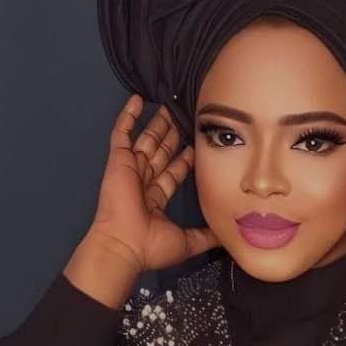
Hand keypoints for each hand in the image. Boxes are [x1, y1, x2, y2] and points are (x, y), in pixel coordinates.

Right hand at [87, 93, 219, 272]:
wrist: (125, 246)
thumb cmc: (152, 246)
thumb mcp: (188, 242)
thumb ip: (207, 236)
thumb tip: (227, 236)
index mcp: (156, 197)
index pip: (173, 171)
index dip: (185, 157)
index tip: (195, 143)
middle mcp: (144, 181)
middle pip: (161, 151)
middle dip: (172, 135)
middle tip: (183, 117)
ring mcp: (130, 169)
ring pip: (147, 139)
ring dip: (157, 123)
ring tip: (169, 106)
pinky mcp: (118, 160)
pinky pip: (122, 133)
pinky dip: (128, 116)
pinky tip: (137, 99)